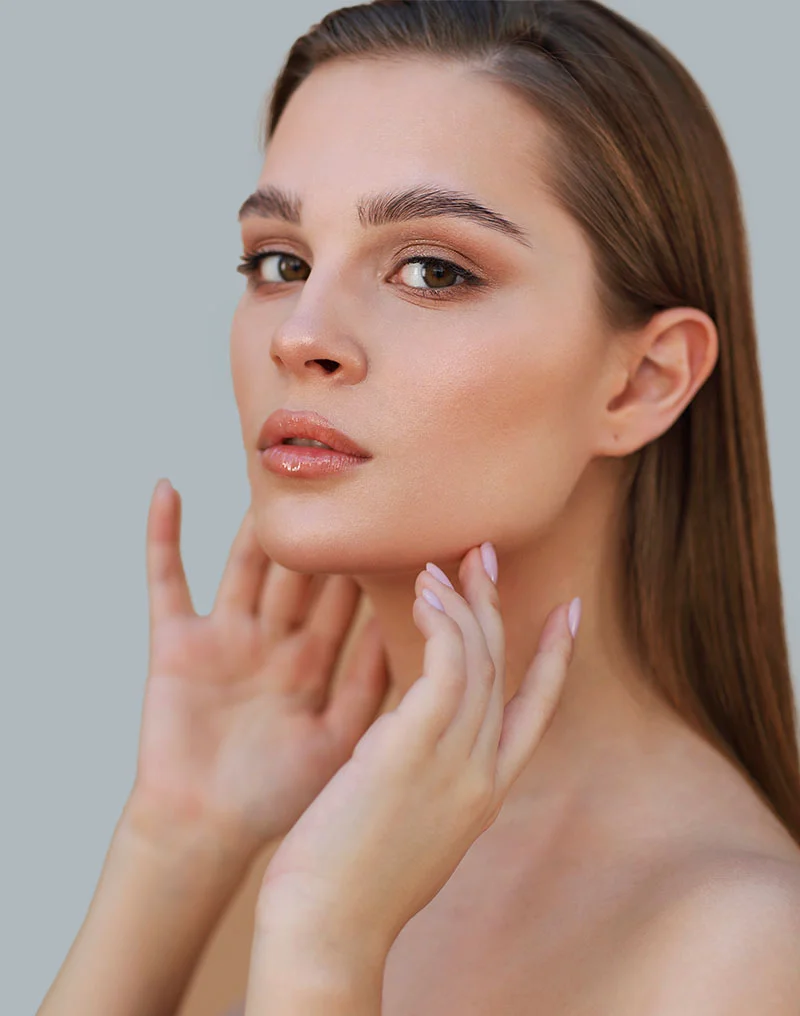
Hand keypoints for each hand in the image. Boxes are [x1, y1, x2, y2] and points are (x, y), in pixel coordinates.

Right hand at [127, 479, 389, 860]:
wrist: (204, 834)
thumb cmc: (278, 797)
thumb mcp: (339, 738)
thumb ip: (372, 687)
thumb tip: (414, 635)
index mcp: (314, 661)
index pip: (349, 598)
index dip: (375, 562)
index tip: (406, 515)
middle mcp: (272, 640)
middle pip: (302, 571)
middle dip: (325, 529)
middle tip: (352, 470)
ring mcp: (223, 637)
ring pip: (246, 563)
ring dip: (258, 522)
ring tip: (277, 466)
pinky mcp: (175, 644)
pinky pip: (167, 580)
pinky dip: (163, 536)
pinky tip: (169, 489)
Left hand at [256, 543, 578, 951]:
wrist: (327, 932)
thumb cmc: (355, 882)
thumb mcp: (413, 826)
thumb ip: (426, 776)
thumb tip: (410, 737)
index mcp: (485, 792)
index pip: (535, 711)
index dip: (555, 657)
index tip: (570, 611)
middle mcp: (481, 772)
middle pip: (504, 668)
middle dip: (499, 605)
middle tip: (485, 555)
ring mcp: (452, 762)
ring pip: (476, 660)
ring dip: (464, 602)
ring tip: (442, 564)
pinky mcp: (411, 749)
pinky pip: (443, 666)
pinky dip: (443, 622)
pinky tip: (429, 593)